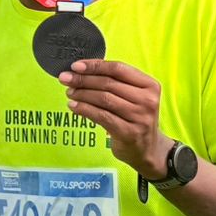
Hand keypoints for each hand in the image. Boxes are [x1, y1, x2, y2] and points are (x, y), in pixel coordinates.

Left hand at [60, 59, 168, 179]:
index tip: (75, 66)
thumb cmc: (134, 118)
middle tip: (65, 79)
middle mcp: (148, 100)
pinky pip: (101, 116)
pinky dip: (84, 109)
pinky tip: (73, 107)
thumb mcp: (132, 97)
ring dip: (82, 94)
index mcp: (150, 85)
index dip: (94, 65)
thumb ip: (113, 83)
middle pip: (108, 83)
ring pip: (103, 98)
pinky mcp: (129, 132)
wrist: (146, 149)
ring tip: (70, 93)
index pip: (118, 69)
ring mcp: (140, 117)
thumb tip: (79, 71)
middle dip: (83, 79)